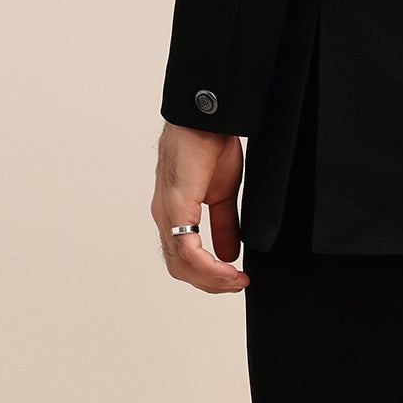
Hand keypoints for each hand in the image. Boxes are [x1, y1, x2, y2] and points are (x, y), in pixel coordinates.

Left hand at [152, 121, 250, 293]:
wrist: (206, 117)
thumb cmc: (209, 145)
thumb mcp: (222, 194)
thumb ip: (224, 224)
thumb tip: (230, 253)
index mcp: (174, 213)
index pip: (183, 259)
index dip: (208, 275)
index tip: (235, 279)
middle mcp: (165, 216)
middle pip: (179, 268)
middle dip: (210, 283)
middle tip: (237, 284)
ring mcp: (167, 212)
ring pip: (182, 264)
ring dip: (211, 280)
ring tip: (237, 280)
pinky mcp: (176, 206)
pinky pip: (188, 250)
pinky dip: (209, 266)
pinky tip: (230, 269)